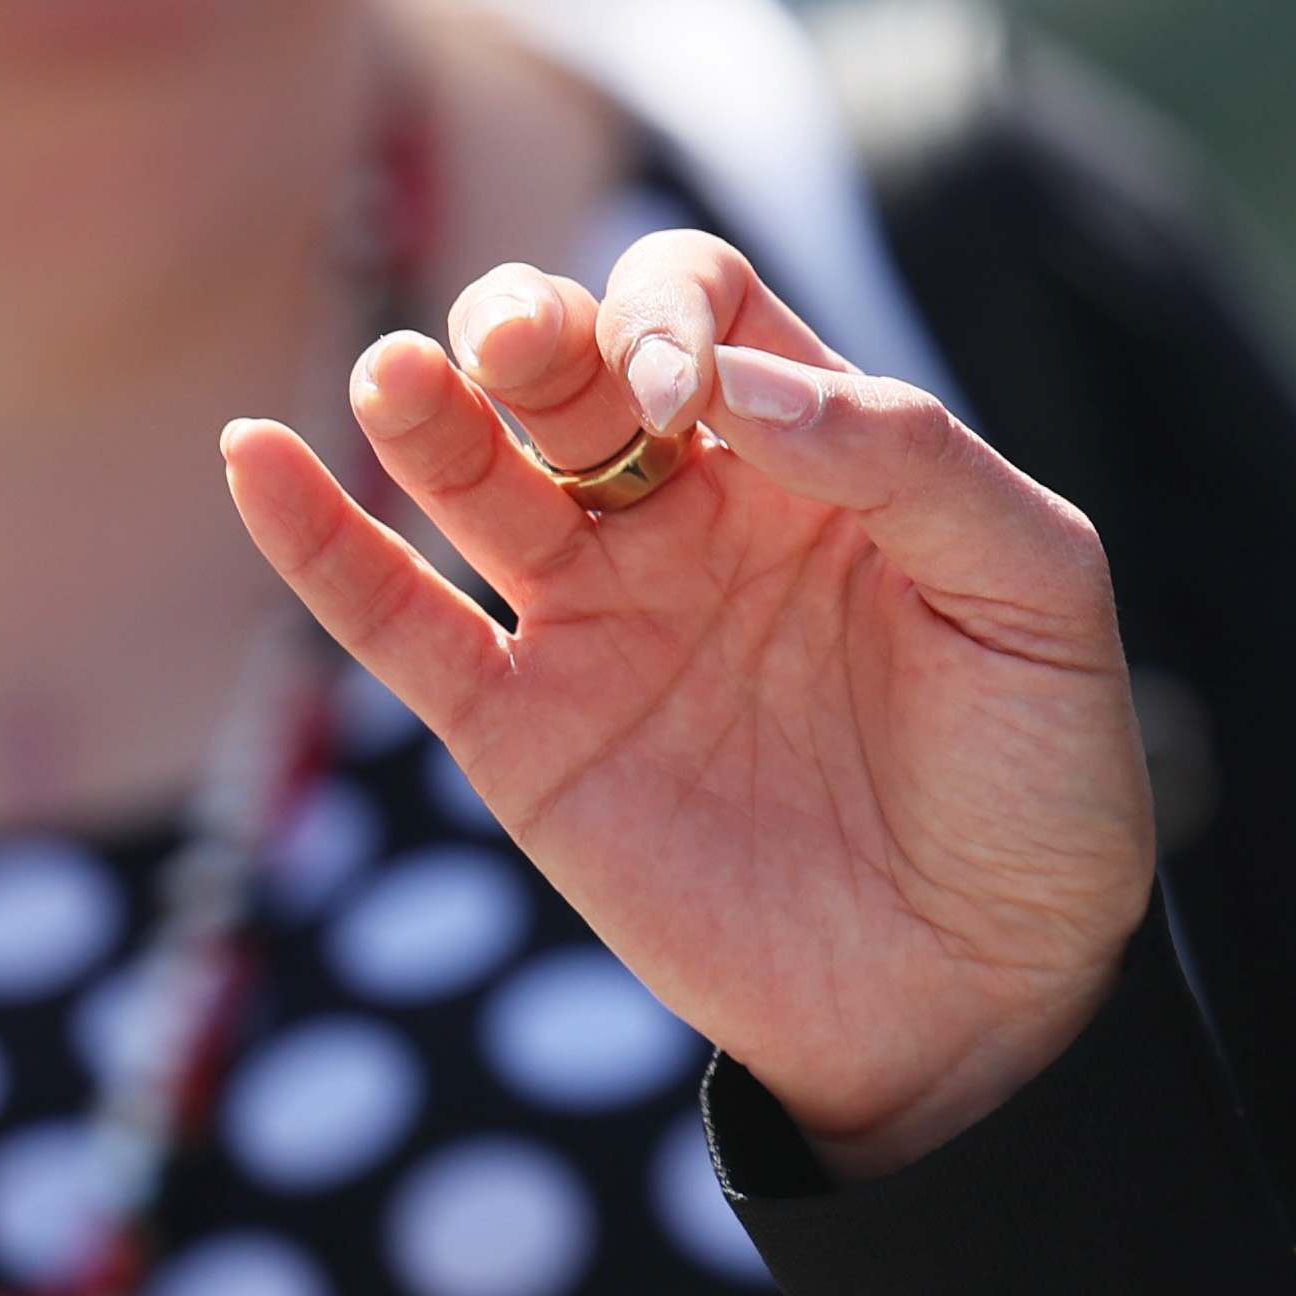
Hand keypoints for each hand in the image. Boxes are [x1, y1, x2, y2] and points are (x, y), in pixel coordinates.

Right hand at [223, 230, 1153, 1177]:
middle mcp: (692, 513)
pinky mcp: (529, 739)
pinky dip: (319, 542)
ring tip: (404, 377)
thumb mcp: (1036, 588)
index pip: (700, 306)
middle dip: (539, 334)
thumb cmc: (1039, 776)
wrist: (987, 988)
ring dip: (432, 411)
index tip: (698, 404)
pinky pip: (400, 626)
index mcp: (816, 449)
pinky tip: (256, 453)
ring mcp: (602, 621)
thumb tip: (733, 386)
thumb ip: (910, 460)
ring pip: (478, 477)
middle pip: (569, 366)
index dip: (675, 316)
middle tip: (537, 354)